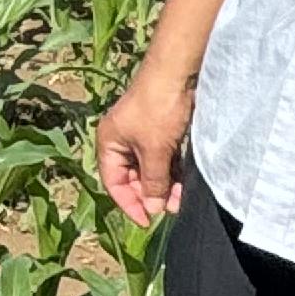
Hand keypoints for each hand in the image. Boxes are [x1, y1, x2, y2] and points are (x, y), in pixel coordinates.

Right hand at [93, 66, 193, 226]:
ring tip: (181, 199)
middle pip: (132, 177)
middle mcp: (122, 140)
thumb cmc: (158, 109)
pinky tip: (184, 184)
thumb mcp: (154, 151)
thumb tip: (153, 208)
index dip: (129, 203)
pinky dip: (172, 172)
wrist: (177, 74)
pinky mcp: (161, 131)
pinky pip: (163, 159)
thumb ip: (152, 182)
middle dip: (151, 195)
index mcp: (109, 143)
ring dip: (164, 186)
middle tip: (170, 209)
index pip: (113, 182)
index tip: (147, 221)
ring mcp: (142, 135)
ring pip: (150, 169)